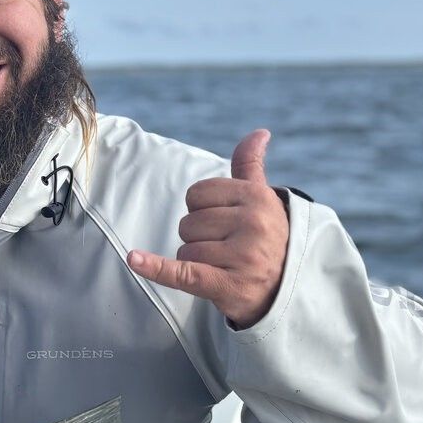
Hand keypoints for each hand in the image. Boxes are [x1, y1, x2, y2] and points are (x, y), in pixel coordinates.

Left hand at [127, 129, 288, 328]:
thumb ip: (250, 165)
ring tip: (225, 266)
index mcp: (257, 197)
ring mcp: (242, 255)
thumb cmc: (267, 238)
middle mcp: (253, 224)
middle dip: (200, 238)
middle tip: (228, 250)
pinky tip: (135, 259)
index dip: (202, 210)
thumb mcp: (262, 199)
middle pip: (189, 223)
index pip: (196, 194)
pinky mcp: (227, 284)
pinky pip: (182, 272)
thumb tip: (259, 132)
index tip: (225, 223)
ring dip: (197, 261)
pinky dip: (156, 268)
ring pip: (185, 249)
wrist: (287, 289)